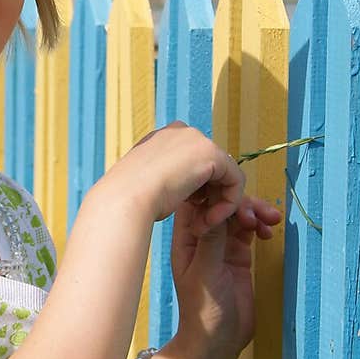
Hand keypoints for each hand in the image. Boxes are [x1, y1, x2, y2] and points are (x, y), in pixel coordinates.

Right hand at [109, 121, 245, 227]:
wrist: (124, 199)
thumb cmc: (128, 200)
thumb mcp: (145, 186)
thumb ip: (164, 181)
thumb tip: (178, 190)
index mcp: (162, 138)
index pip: (192, 162)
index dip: (194, 191)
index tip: (186, 212)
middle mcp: (181, 132)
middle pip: (211, 168)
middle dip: (209, 198)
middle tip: (198, 224)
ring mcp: (197, 139)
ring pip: (224, 176)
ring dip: (217, 205)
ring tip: (200, 226)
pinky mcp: (212, 153)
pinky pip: (235, 181)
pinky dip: (227, 204)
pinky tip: (209, 221)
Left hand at [167, 192, 282, 358]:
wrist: (217, 341)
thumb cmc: (203, 310)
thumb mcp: (207, 272)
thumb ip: (213, 239)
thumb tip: (220, 206)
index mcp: (186, 239)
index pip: (197, 202)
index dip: (215, 191)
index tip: (235, 195)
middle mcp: (203, 238)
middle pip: (221, 204)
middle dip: (241, 202)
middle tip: (257, 216)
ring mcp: (221, 246)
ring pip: (238, 215)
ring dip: (255, 212)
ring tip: (270, 221)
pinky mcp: (238, 256)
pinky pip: (250, 230)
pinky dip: (260, 226)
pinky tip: (269, 233)